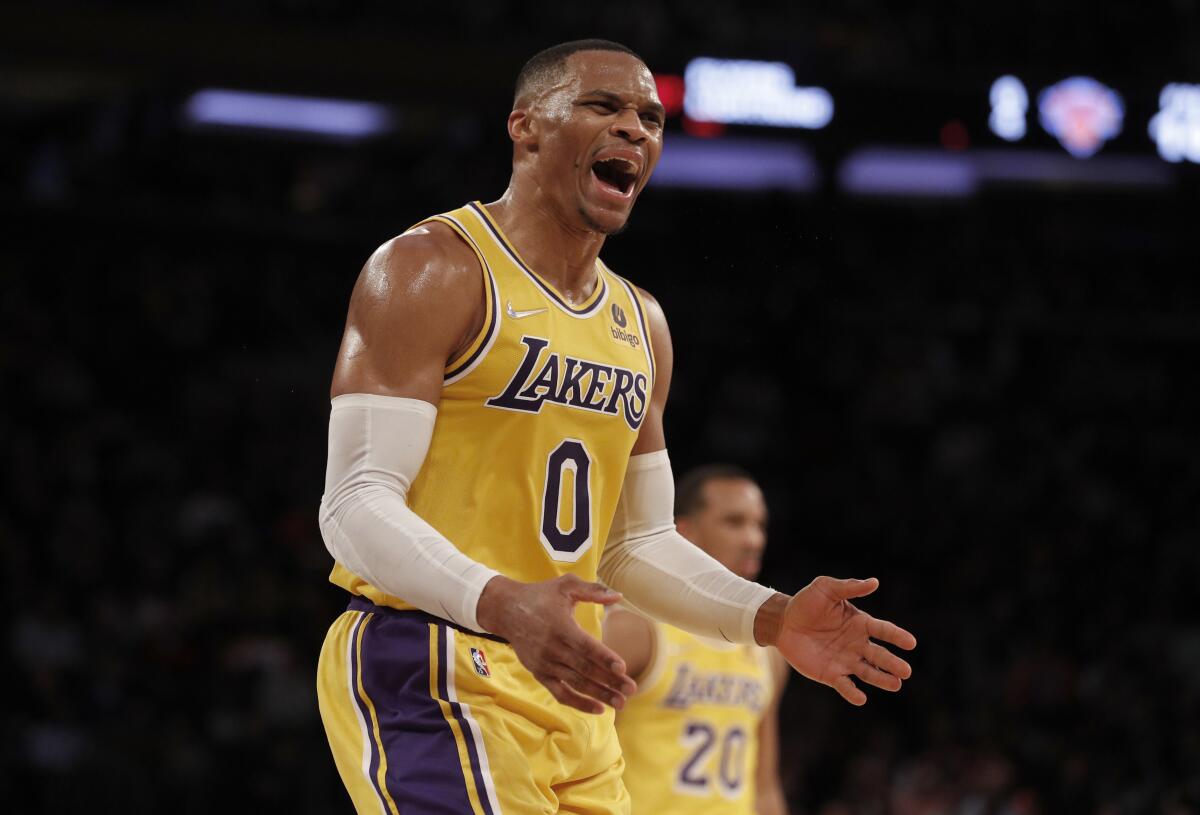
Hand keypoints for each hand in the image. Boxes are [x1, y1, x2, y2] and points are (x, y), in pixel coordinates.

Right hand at [476, 574, 637, 713]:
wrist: (505, 610)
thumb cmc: (540, 595)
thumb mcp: (566, 586)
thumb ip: (593, 590)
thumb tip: (618, 596)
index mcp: (561, 626)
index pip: (586, 646)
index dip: (604, 658)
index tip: (623, 668)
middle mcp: (553, 648)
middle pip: (585, 669)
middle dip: (610, 681)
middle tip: (631, 690)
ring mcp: (545, 663)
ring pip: (576, 683)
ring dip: (599, 695)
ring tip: (620, 703)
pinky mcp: (539, 673)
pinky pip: (560, 693)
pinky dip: (578, 703)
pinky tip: (598, 709)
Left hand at [768, 576, 915, 705]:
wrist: (783, 622)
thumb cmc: (806, 602)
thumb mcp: (826, 588)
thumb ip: (849, 586)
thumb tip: (875, 582)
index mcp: (860, 623)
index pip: (883, 630)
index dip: (897, 636)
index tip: (910, 642)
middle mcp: (857, 644)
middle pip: (879, 655)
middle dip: (893, 663)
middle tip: (906, 671)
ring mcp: (845, 661)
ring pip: (868, 672)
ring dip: (881, 679)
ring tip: (896, 684)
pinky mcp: (830, 674)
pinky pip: (845, 685)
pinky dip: (853, 693)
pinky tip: (861, 698)